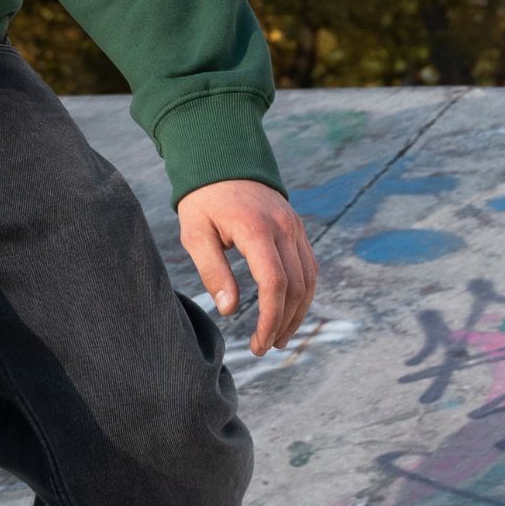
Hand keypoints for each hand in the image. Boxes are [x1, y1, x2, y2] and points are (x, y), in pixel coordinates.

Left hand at [177, 178, 317, 356]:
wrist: (222, 159)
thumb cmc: (203, 200)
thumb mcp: (196, 234)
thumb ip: (213, 272)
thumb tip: (230, 310)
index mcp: (256, 229)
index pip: (274, 284)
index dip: (269, 319)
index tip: (257, 343)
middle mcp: (284, 228)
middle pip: (296, 286)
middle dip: (283, 322)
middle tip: (265, 346)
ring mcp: (295, 227)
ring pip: (308, 279)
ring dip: (298, 312)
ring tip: (279, 337)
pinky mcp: (297, 228)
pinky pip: (309, 266)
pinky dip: (303, 293)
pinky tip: (288, 311)